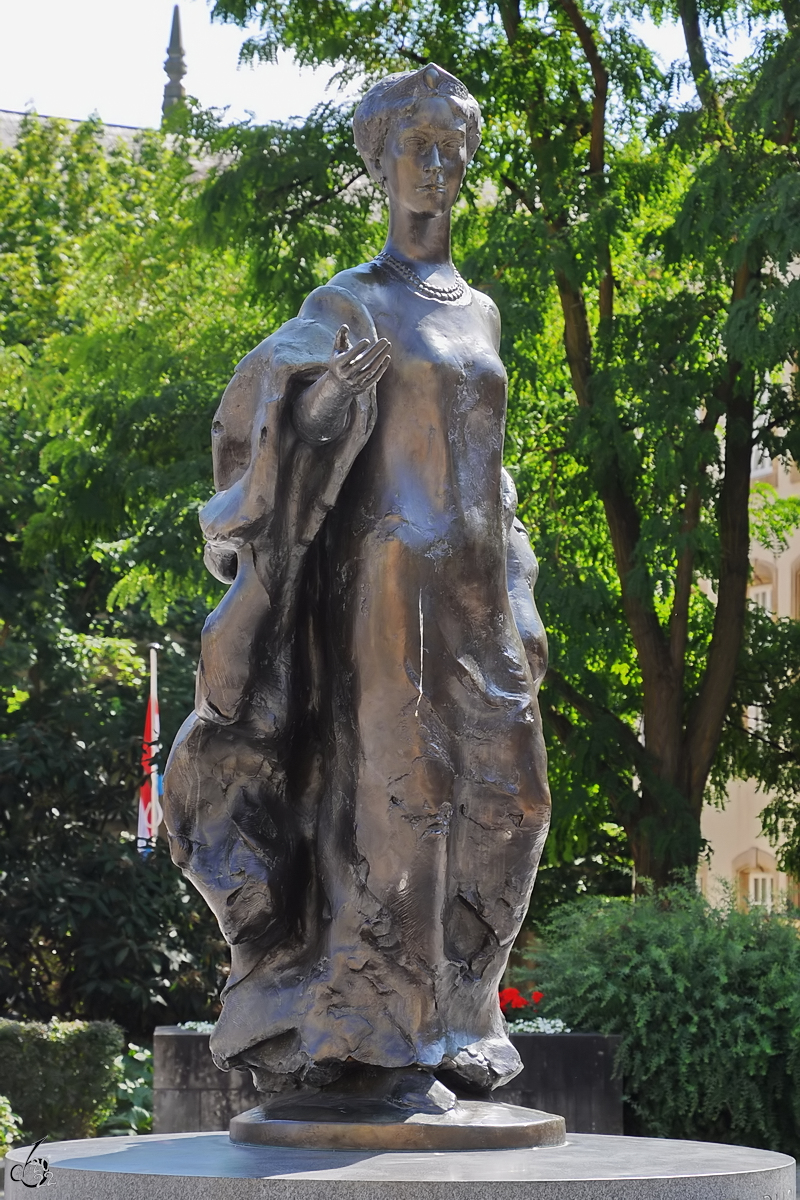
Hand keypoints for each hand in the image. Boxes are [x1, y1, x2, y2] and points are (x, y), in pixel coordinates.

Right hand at [293, 324, 390, 444]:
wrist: (338, 386)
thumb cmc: (338, 363)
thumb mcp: (337, 350)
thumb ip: (340, 337)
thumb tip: (345, 326)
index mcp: (339, 364)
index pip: (349, 356)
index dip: (357, 349)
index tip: (367, 340)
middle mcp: (347, 374)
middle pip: (363, 362)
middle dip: (375, 350)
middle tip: (385, 340)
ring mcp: (356, 382)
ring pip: (371, 369)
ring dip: (381, 357)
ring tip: (388, 345)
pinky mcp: (364, 387)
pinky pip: (375, 377)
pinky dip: (382, 367)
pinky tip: (387, 356)